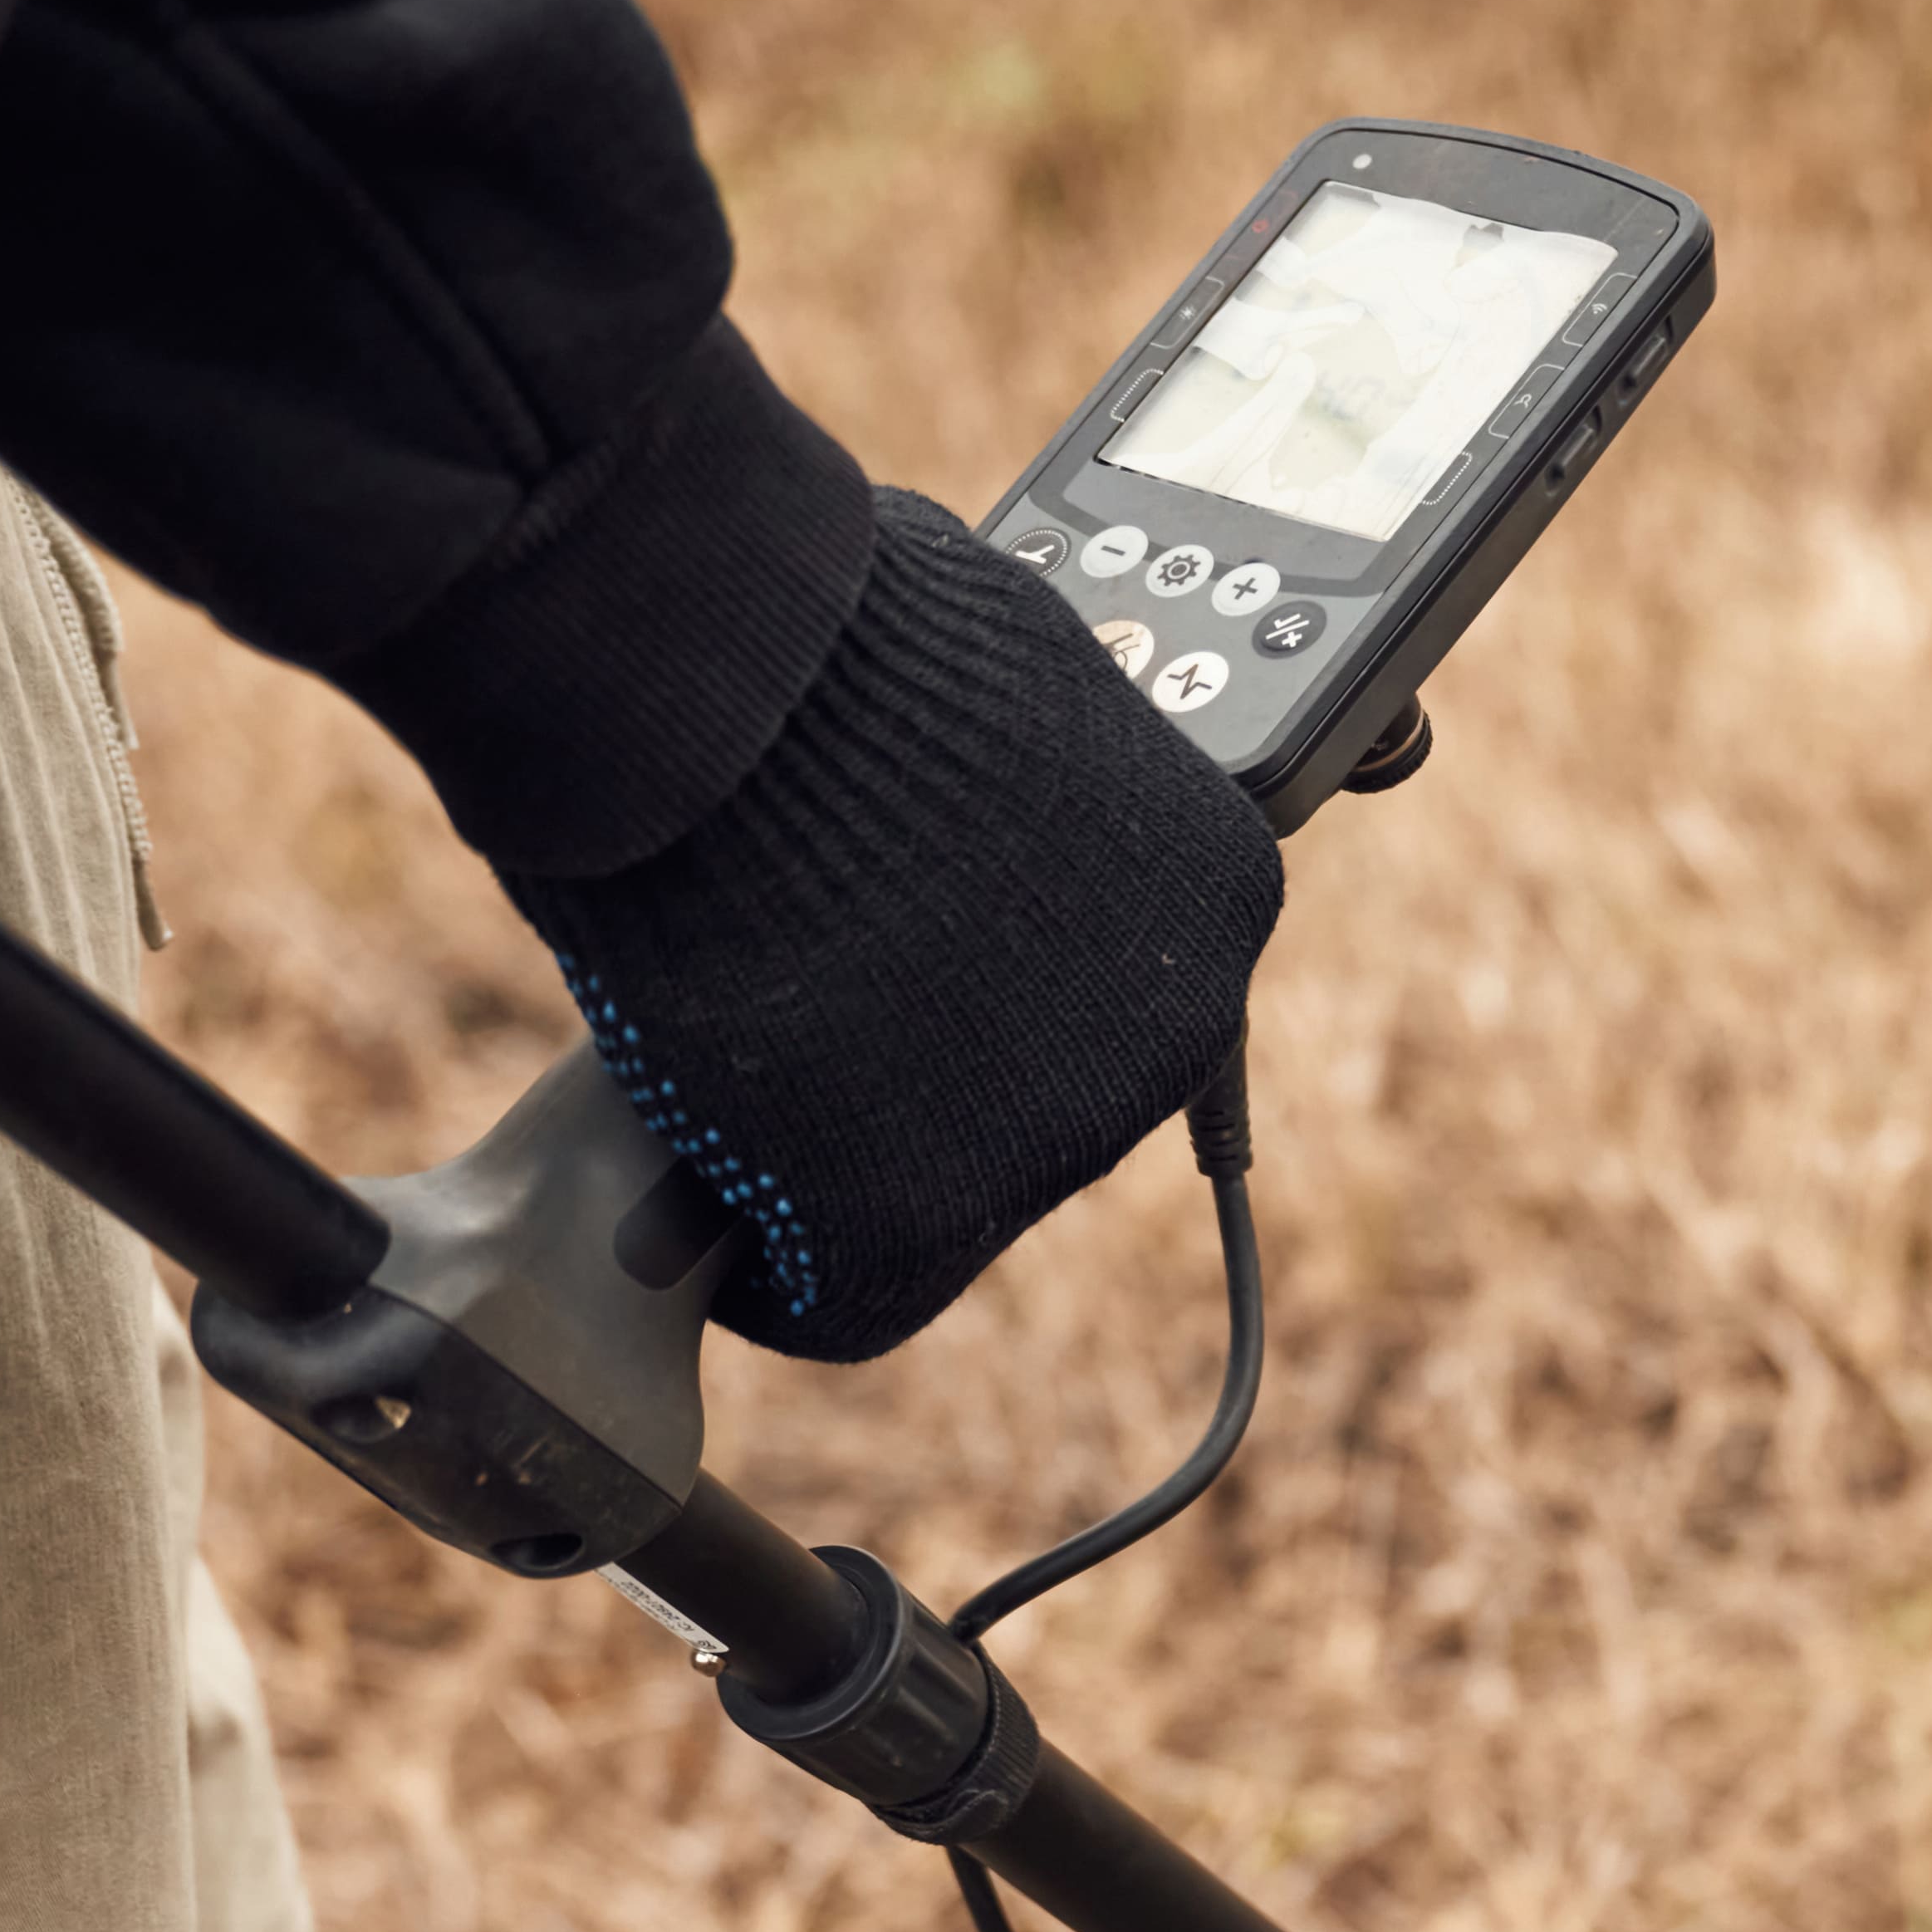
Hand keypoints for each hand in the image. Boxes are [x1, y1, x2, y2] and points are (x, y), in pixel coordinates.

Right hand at [507, 487, 1278, 1362]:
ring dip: (841, 1151)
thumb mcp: (1001, 678)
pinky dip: (766, 1258)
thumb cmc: (828, 635)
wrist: (718, 684)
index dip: (990, 981)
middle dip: (921, 1070)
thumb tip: (997, 801)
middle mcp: (1177, 1024)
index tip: (923, 960)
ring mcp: (1057, 1133)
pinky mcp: (918, 1225)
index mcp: (1219, 880)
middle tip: (806, 998)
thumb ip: (1031, 779)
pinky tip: (712, 1173)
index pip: (1122, 993)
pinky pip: (838, 1296)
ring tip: (740, 1049)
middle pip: (1035, 1104)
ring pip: (939, 1201)